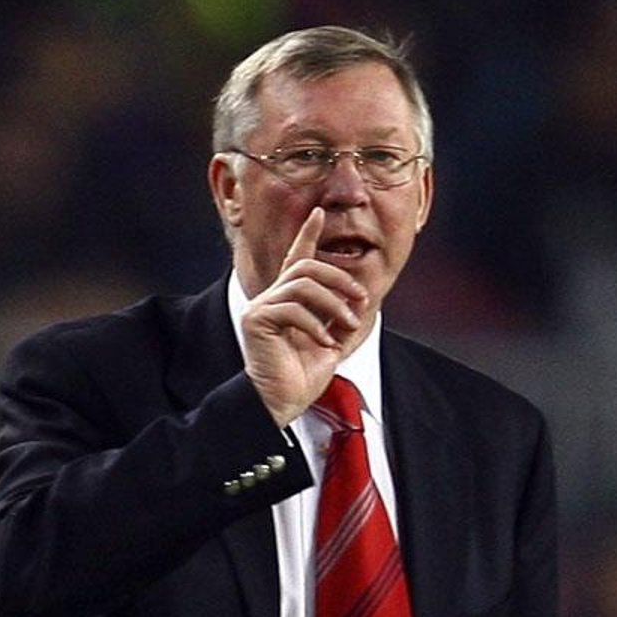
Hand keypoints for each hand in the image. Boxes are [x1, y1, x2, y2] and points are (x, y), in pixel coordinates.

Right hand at [239, 206, 369, 426]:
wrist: (280, 405)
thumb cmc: (301, 380)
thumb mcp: (331, 342)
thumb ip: (340, 318)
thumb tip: (358, 299)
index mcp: (287, 302)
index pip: (295, 259)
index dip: (307, 234)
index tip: (318, 212)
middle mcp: (270, 299)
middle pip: (306, 265)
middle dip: (339, 277)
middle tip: (360, 298)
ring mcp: (261, 308)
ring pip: (302, 283)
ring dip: (333, 302)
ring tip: (348, 324)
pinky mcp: (257, 321)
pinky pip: (293, 308)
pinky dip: (316, 324)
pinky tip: (326, 343)